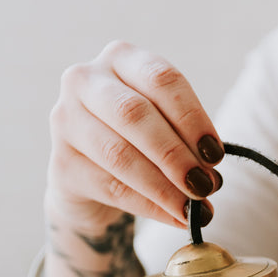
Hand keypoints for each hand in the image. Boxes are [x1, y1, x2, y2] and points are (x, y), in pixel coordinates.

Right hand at [45, 40, 224, 232]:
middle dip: (175, 154)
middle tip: (204, 185)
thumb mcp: (165, 126)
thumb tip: (210, 177)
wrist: (93, 174)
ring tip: (193, 208)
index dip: (192, 118)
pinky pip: (111, 188)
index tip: (216, 154)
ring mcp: (65, 120)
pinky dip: (150, 206)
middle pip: (134, 114)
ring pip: (119, 154)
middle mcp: (85, 80)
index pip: (161, 79)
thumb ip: (187, 142)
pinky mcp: (62, 165)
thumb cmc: (140, 141)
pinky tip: (175, 217)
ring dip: (163, 186)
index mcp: (120, 58)